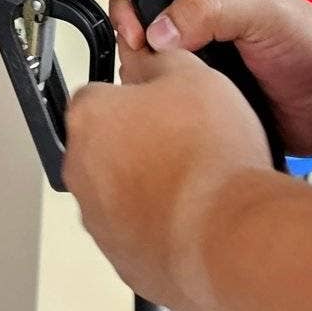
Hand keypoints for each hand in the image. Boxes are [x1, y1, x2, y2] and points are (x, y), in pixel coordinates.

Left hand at [65, 47, 270, 310]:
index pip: (98, 95)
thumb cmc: (211, 160)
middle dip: (138, 143)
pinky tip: (193, 216)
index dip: (135, 99)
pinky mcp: (120, 255)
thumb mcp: (195, 77)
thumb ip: (162, 60)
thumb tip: (153, 55)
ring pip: (118, 191)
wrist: (230, 235)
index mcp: (88, 116)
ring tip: (194, 183)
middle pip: (104, 145)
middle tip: (182, 144)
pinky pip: (136, 232)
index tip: (161, 107)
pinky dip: (158, 225)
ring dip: (147, 186)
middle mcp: (81, 168)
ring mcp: (97, 216)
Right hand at [109, 0, 311, 156]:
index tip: (133, 31)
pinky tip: (174, 114)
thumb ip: (208, 9)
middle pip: (139, 30)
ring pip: (149, 70)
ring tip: (165, 91)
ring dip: (149, 81)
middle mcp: (195, 26)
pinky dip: (165, 108)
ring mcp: (199, 64)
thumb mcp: (261, 11)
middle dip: (134, 48)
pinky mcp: (204, 99)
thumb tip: (157, 31)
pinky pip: (170, 104)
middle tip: (147, 65)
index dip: (128, 6)